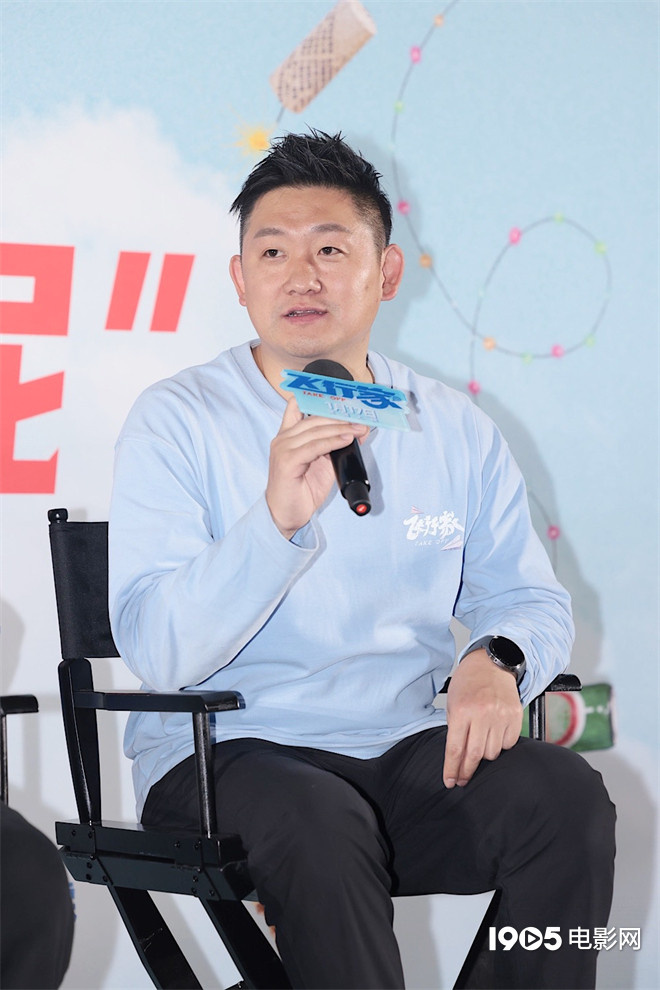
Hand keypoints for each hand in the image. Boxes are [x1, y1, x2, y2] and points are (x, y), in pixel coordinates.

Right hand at [266, 396, 367, 538]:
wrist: (285, 515)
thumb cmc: (301, 491)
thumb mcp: (322, 464)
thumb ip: (335, 446)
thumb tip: (358, 432)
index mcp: (287, 436)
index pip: (297, 407)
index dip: (318, 399)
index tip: (342, 399)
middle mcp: (283, 439)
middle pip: (314, 419)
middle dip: (340, 418)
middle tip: (360, 419)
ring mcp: (283, 449)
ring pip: (315, 431)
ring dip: (340, 428)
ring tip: (358, 429)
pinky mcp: (287, 461)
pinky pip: (314, 447)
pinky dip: (332, 441)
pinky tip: (346, 440)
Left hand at [443, 649, 522, 787]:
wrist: (491, 664)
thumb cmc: (468, 683)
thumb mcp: (452, 703)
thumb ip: (455, 729)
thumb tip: (456, 759)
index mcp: (462, 710)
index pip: (455, 749)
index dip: (452, 769)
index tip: (450, 782)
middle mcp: (482, 713)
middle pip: (475, 755)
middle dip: (467, 771)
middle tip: (462, 779)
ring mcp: (501, 715)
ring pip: (493, 752)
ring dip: (484, 755)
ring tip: (479, 744)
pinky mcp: (515, 715)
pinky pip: (508, 744)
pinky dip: (500, 745)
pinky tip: (494, 735)